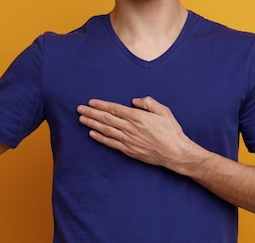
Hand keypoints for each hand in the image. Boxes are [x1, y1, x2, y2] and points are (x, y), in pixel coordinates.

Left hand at [77, 96, 194, 167]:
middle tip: (79, 109)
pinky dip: (100, 138)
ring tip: (81, 119)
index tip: (91, 102)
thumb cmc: (171, 131)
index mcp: (138, 117)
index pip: (115, 109)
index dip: (101, 105)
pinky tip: (92, 134)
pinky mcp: (129, 151)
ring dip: (92, 124)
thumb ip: (148, 102)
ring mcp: (129, 141)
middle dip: (92, 113)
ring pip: (106, 130)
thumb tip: (134, 101)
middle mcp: (130, 128)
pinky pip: (111, 143)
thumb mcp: (163, 111)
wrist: (175, 153)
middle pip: (106, 119)